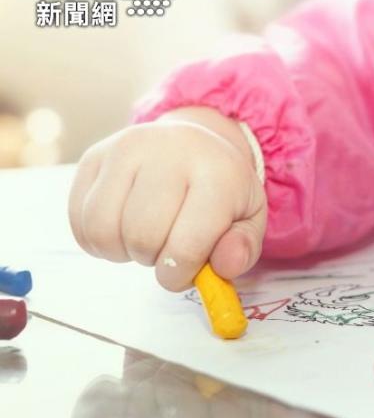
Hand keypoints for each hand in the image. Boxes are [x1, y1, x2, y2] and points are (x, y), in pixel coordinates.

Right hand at [69, 107, 266, 290]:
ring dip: (122, 251)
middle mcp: (168, 152)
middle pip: (141, 237)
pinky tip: (122, 228)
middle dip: (154, 259)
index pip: (187, 244)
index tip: (185, 271)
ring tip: (145, 238)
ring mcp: (125, 149)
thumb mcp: (249, 219)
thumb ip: (242, 248)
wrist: (194, 144)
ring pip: (103, 230)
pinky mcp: (94, 157)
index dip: (181, 273)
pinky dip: (98, 240)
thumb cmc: (222, 191)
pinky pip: (80, 220)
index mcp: (216, 172)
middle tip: (167, 247)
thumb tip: (225, 267)